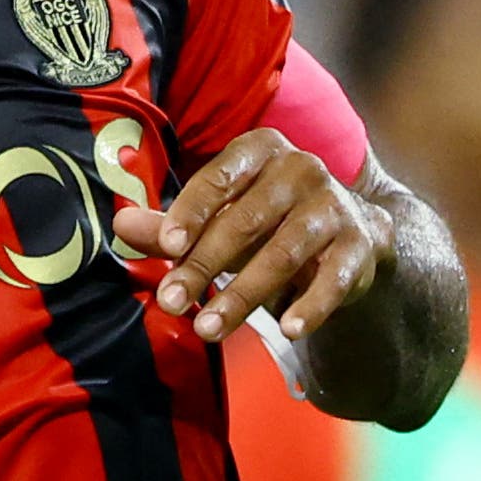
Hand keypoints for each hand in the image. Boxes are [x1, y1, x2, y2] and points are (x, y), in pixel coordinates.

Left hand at [112, 131, 388, 345]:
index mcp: (260, 150)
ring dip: (244, 295)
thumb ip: (172, 224)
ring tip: (210, 330)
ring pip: (285, 252)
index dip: (192, 211)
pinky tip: (290, 330)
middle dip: (205, 264)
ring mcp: (335, 205)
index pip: (219, 177)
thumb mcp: (220, 216)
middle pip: (246, 220)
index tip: (167, 244)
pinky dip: (312, 306)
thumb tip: (120, 226)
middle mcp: (301, 168)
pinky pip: (334, 278)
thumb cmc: (268, 219)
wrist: (351, 232)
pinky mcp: (361, 244)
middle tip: (171, 303)